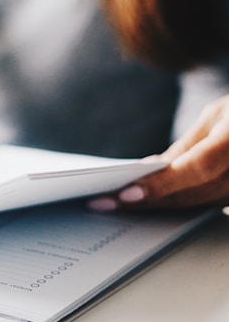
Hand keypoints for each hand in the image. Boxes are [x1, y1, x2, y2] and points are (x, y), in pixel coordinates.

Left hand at [89, 95, 228, 211]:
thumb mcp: (218, 114)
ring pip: (201, 205)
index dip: (162, 184)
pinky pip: (213, 207)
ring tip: (120, 205)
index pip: (197, 168)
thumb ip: (188, 145)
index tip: (126, 194)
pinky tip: (154, 204)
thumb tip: (154, 168)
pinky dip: (183, 205)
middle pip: (194, 194)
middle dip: (148, 200)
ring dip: (161, 207)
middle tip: (105, 203)